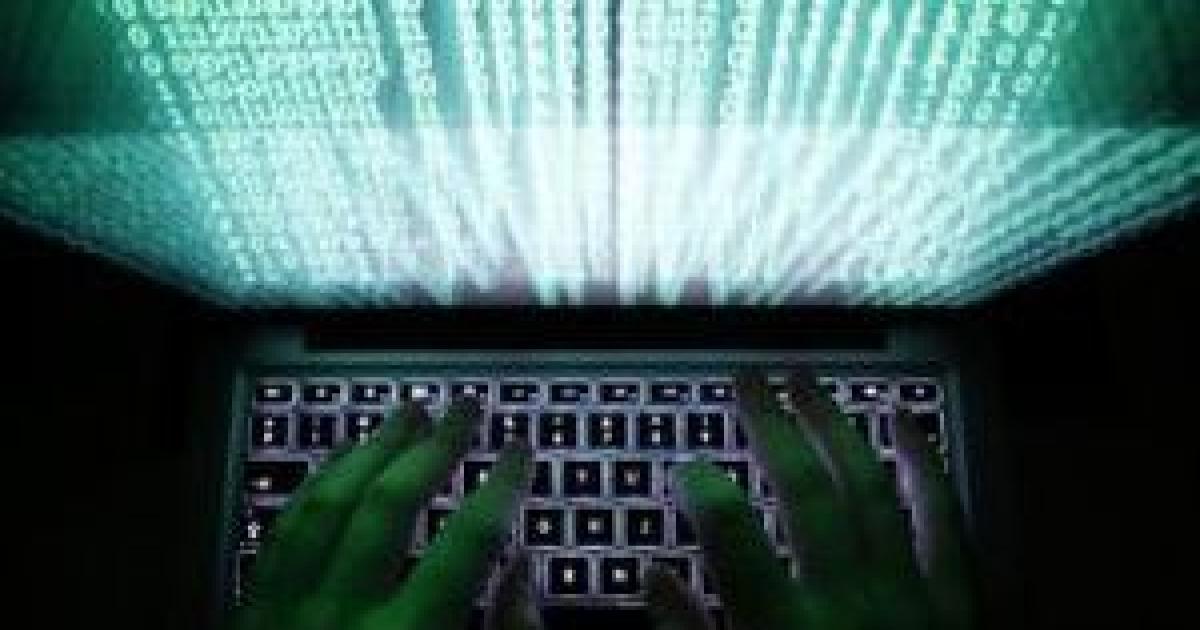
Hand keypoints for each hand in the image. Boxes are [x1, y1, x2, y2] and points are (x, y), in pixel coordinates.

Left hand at [232, 398, 530, 629]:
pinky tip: (342, 455)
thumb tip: (523, 573)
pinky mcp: (253, 614)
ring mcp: (288, 609)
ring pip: (329, 504)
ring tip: (408, 412)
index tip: (520, 449)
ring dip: (373, 449)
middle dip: (434, 447)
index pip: (467, 542)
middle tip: (465, 408)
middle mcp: (344, 612)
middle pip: (391, 506)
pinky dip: (316, 484)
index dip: (501, 487)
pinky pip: (283, 531)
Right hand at [646, 370, 975, 629]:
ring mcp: (908, 595)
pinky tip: (905, 421)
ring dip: (836, 427)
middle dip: (771, 427)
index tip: (686, 461)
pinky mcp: (955, 602)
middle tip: (747, 379)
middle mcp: (847, 602)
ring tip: (807, 380)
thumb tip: (652, 577)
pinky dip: (925, 467)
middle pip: (805, 493)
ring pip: (870, 490)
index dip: (705, 492)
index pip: (735, 542)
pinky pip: (944, 521)